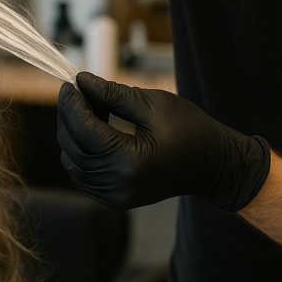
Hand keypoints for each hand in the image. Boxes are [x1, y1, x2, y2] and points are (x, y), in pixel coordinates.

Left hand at [57, 72, 269, 211]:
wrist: (213, 166)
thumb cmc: (191, 131)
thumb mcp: (154, 104)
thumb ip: (113, 94)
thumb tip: (82, 81)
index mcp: (130, 162)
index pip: (85, 131)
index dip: (72, 104)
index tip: (70, 83)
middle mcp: (117, 185)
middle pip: (73, 147)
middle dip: (68, 116)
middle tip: (75, 91)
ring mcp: (114, 197)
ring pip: (72, 162)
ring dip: (72, 133)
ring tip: (89, 108)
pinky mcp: (113, 199)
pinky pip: (82, 174)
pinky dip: (80, 151)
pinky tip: (93, 130)